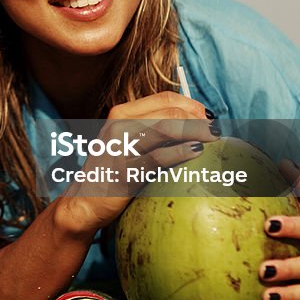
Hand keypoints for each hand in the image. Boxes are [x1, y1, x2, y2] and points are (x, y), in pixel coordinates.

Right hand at [56, 92, 217, 235]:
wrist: (83, 201)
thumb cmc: (111, 172)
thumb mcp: (125, 142)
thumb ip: (151, 130)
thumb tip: (193, 123)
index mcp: (121, 114)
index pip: (164, 98)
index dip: (191, 104)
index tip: (207, 115)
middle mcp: (119, 125)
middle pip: (169, 112)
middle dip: (198, 118)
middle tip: (216, 130)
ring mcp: (120, 147)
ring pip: (166, 129)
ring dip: (196, 131)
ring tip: (214, 137)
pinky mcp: (125, 170)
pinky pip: (158, 158)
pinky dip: (181, 153)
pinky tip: (197, 153)